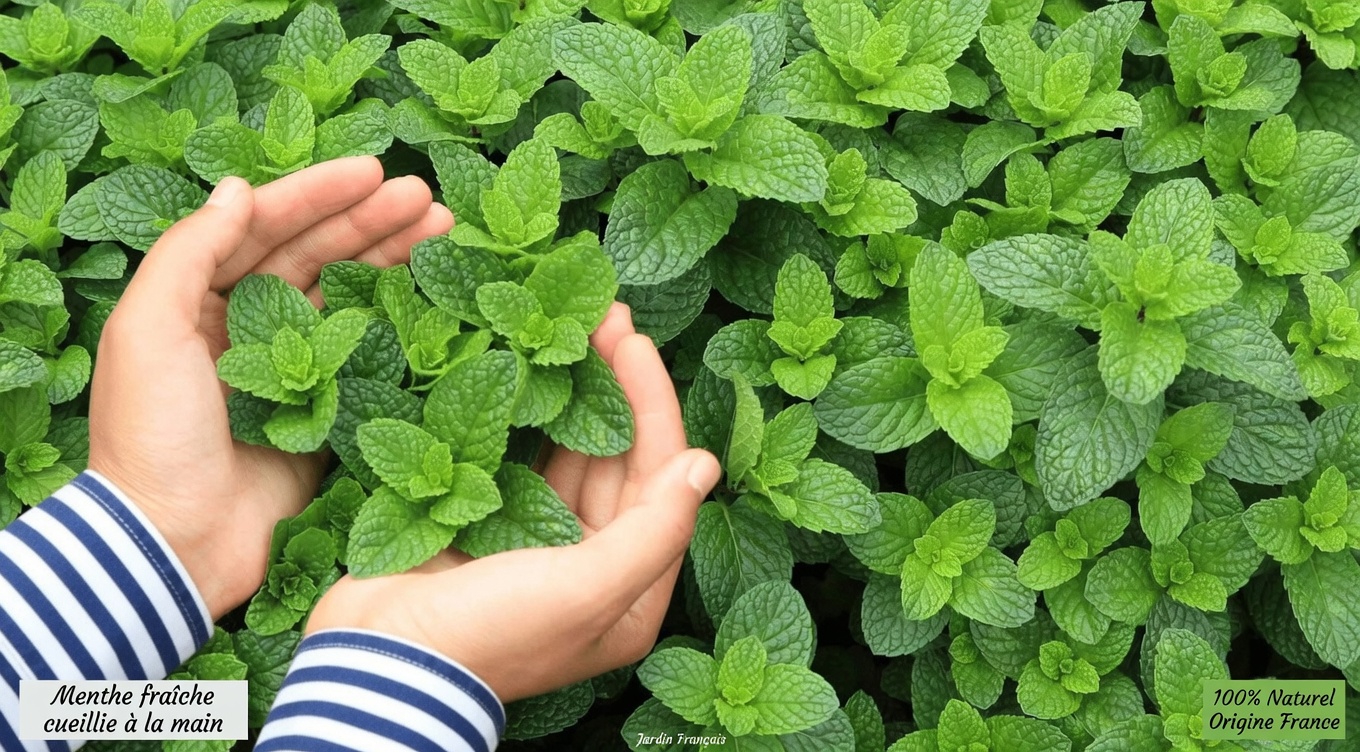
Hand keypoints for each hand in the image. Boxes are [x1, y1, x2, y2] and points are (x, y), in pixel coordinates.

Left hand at [88, 158, 454, 619]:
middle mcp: (245, 326)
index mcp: (197, 299)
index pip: (266, 227)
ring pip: (348, 297)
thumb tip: (238, 189)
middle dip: (371, 221)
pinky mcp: (324, 411)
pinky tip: (434, 295)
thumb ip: (189, 251)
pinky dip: (400, 322)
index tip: (375, 169)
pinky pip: (368, 355)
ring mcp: (290, 370)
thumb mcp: (147, 329)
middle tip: (428, 197)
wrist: (177, 542)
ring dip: (393, 259)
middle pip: (316, 255)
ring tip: (444, 229)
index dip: (319, 194)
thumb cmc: (152, 435)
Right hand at [305, 304, 721, 702]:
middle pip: (621, 460)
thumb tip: (706, 465)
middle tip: (606, 314)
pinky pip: (524, 460)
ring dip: (578, 393)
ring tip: (576, 327)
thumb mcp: (586, 590)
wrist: (380, 662)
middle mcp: (595, 566)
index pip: (661, 480)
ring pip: (574, 453)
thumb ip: (654, 530)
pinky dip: (531, 418)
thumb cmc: (490, 634)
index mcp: (631, 591)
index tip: (635, 340)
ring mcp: (541, 544)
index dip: (652, 405)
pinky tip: (532, 368)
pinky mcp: (492, 525)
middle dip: (618, 386)